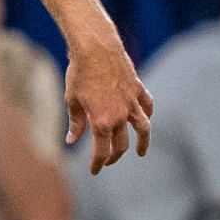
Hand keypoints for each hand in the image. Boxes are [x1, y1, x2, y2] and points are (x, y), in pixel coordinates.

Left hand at [65, 37, 153, 174]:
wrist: (96, 48)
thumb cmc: (79, 73)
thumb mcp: (72, 101)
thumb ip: (75, 124)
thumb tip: (72, 141)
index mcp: (101, 122)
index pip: (101, 152)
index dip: (97, 164)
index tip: (94, 171)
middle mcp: (120, 116)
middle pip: (121, 144)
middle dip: (114, 157)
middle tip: (108, 161)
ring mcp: (132, 102)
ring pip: (143, 128)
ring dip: (143, 142)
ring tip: (141, 152)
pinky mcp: (138, 88)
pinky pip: (147, 105)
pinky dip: (147, 113)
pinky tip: (146, 118)